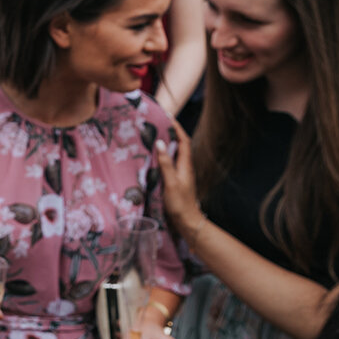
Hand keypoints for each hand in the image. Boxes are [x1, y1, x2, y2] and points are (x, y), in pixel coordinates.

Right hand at [153, 122, 202, 239]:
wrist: (187, 222)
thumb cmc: (180, 203)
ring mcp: (180, 174)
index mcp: (186, 165)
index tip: (167, 117)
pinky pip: (169, 163)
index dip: (177, 128)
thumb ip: (166, 163)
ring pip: (173, 154)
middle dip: (170, 133)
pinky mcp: (175, 181)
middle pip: (179, 145)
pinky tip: (152, 158)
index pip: (184, 140)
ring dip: (165, 144)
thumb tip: (160, 142)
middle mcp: (184, 167)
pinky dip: (162, 156)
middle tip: (156, 124)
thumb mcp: (171, 182)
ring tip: (151, 137)